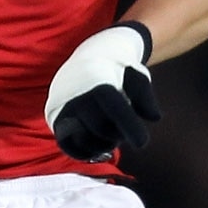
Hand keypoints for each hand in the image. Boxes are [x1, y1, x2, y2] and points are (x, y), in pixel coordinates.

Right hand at [47, 22, 159, 161]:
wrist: (87, 57)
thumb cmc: (118, 70)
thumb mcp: (136, 75)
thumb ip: (146, 96)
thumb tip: (154, 117)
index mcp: (98, 78)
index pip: (114, 107)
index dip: (129, 127)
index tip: (142, 143)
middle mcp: (75, 92)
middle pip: (101, 128)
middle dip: (117, 135)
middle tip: (123, 128)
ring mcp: (61, 105)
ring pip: (84, 140)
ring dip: (102, 144)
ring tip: (109, 132)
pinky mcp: (53, 117)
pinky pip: (68, 146)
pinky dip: (85, 151)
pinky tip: (97, 143)